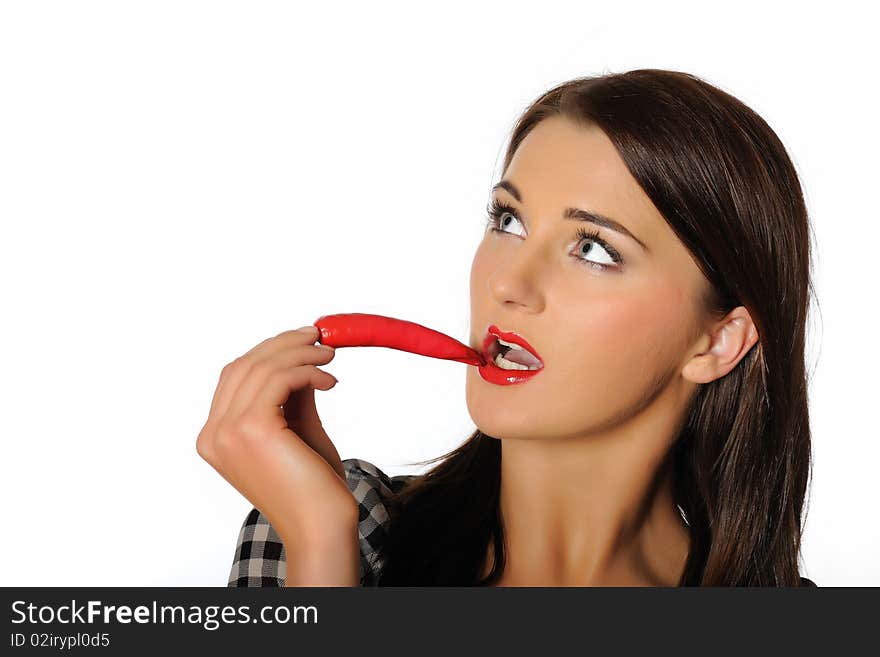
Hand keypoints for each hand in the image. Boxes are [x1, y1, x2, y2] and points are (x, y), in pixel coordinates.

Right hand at [197, 326, 357, 542]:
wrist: (321, 526)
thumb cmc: (313, 485)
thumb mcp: (297, 428)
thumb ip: (290, 394)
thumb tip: (298, 356)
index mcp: (215, 437)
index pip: (235, 376)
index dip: (268, 351)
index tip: (303, 341)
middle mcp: (213, 434)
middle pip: (244, 365)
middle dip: (284, 344)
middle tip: (319, 337)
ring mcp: (227, 432)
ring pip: (262, 367)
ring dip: (301, 354)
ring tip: (330, 358)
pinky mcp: (252, 429)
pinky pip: (279, 379)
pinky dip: (307, 371)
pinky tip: (329, 382)